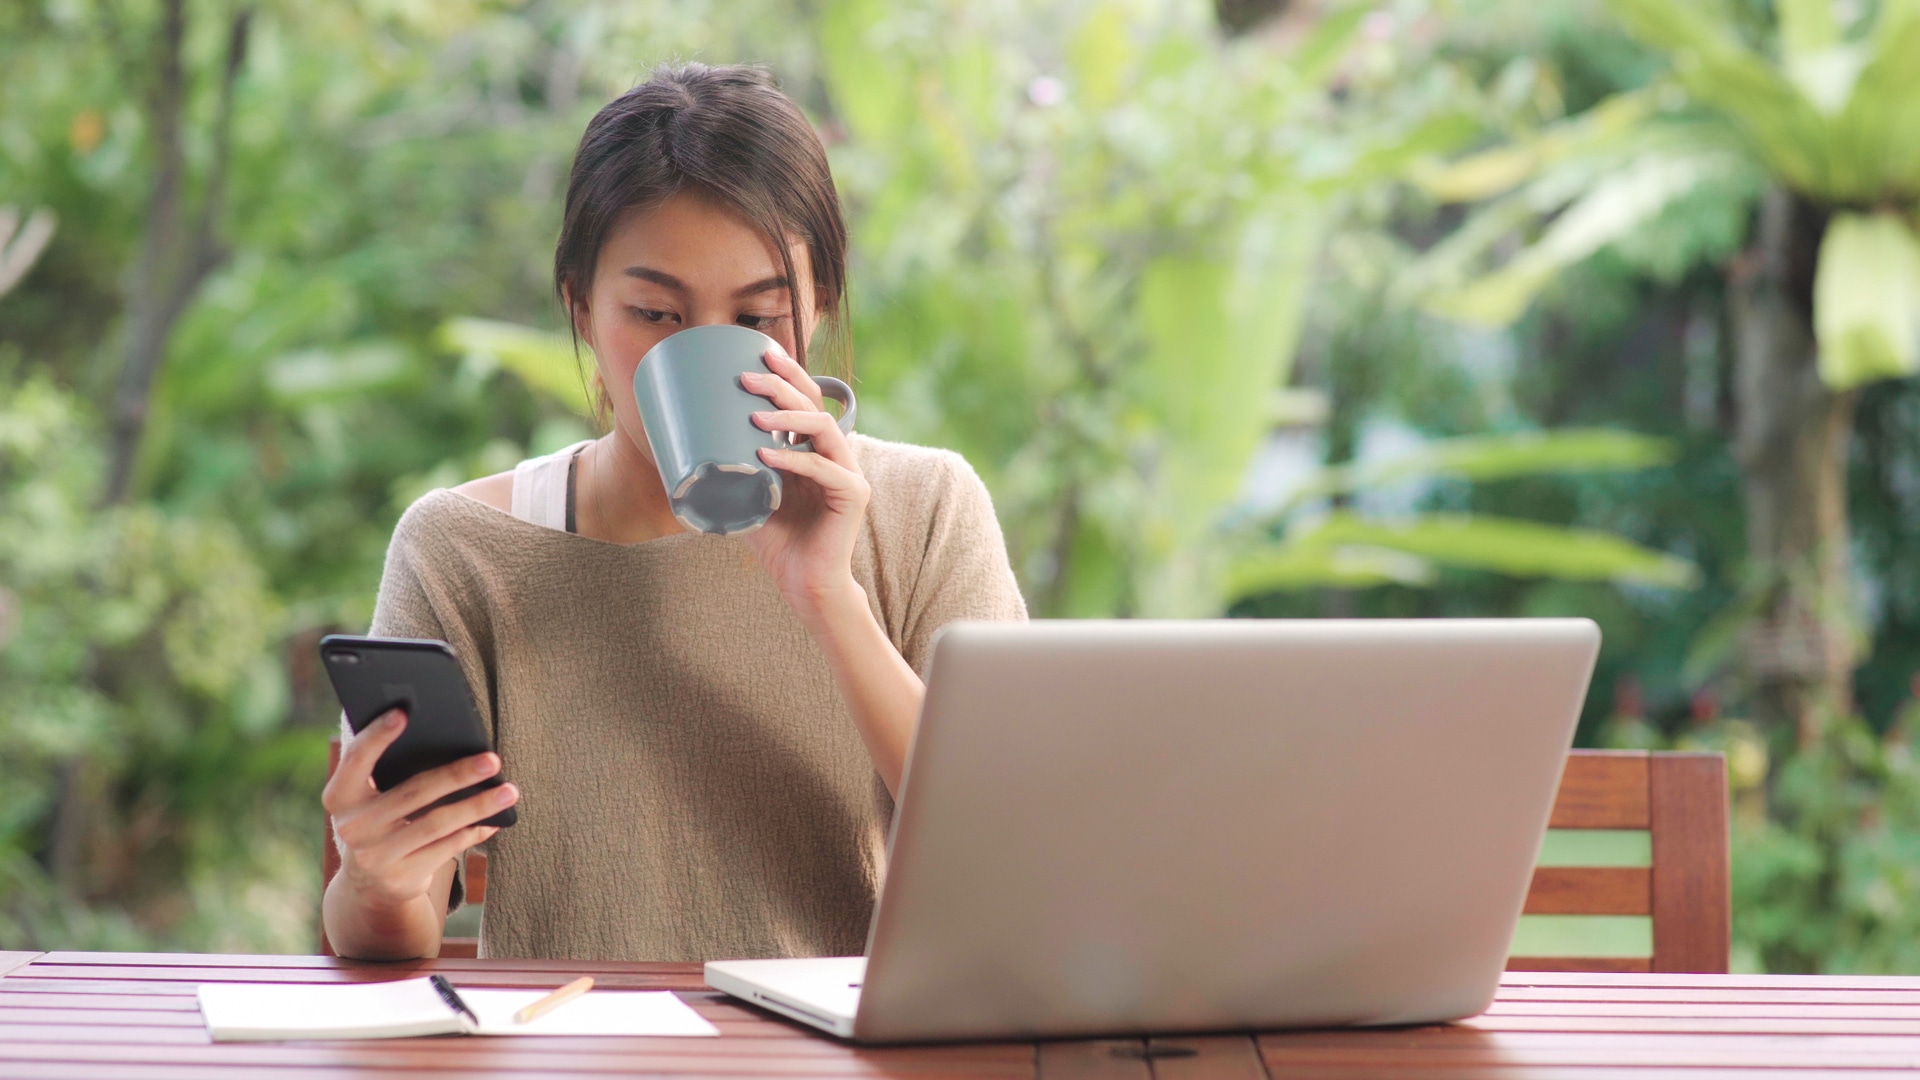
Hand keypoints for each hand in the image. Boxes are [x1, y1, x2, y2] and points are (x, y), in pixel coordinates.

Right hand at [322, 709, 516, 908]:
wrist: (368, 885)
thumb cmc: (379, 821)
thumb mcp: (369, 799)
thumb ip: (388, 771)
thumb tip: (445, 737)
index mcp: (340, 796)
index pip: (356, 759)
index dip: (377, 736)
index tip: (403, 712)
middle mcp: (352, 826)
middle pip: (413, 792)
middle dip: (457, 774)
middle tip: (491, 759)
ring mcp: (376, 855)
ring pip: (437, 823)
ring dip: (478, 805)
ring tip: (509, 791)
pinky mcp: (401, 877)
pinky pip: (447, 848)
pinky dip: (475, 831)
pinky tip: (496, 819)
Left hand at [741, 345, 869, 609]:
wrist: (805, 585)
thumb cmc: (777, 543)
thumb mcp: (747, 497)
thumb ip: (733, 471)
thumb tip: (682, 448)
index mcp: (814, 451)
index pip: (806, 401)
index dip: (788, 374)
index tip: (759, 354)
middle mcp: (835, 456)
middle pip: (814, 405)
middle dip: (782, 385)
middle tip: (747, 377)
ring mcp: (848, 474)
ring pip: (824, 428)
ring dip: (788, 417)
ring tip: (754, 412)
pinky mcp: (853, 496)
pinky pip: (824, 469)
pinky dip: (793, 460)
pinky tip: (767, 454)